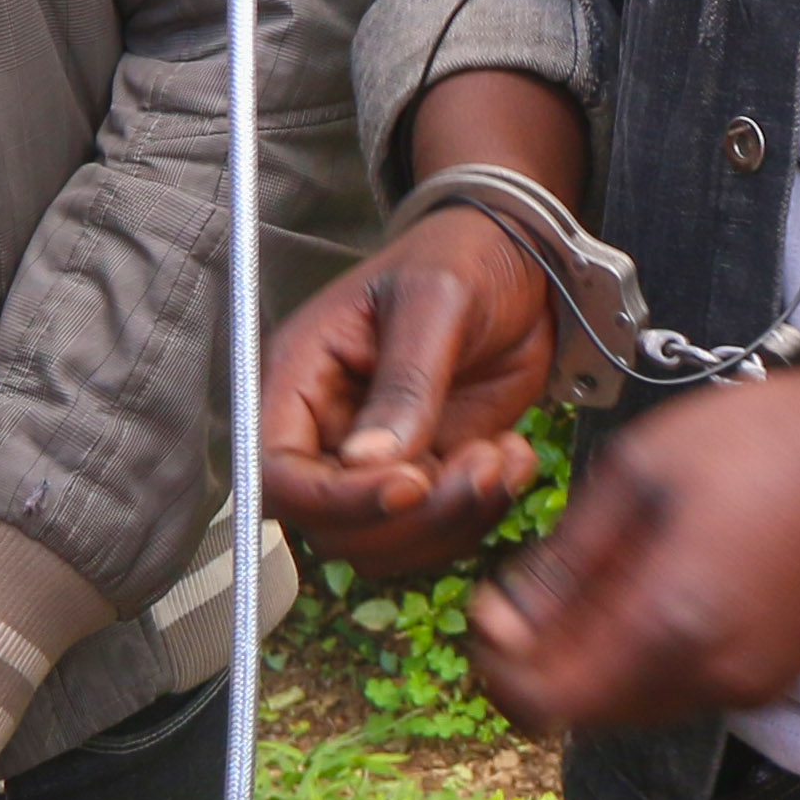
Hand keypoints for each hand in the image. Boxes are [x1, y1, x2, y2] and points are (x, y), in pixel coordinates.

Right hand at [265, 204, 559, 577]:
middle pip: (328, 525)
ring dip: (450, 520)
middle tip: (480, 467)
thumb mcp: (436, 299)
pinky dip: (480, 513)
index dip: (333, 499)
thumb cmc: (464, 257)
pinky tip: (514, 457)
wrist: (523, 263)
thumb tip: (366, 463)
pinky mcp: (426, 472)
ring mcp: (375, 459)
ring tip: (502, 457)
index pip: (276, 472)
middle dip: (409, 517)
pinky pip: (435, 531)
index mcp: (300, 377)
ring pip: (384, 542)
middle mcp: (325, 429)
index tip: (409, 483)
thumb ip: (405, 381)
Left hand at [461, 361, 799, 739]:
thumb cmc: (758, 437)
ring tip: (599, 581)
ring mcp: (751, 684)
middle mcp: (710, 676)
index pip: (544, 702)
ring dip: (595, 664)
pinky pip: (683, 690)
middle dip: (542, 664)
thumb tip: (509, 622)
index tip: (494, 605)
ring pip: (634, 707)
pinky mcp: (777, 676)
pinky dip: (648, 659)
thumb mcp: (636, 472)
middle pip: (585, 714)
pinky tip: (656, 590)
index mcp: (668, 624)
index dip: (499, 665)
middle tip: (531, 595)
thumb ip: (565, 562)